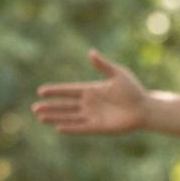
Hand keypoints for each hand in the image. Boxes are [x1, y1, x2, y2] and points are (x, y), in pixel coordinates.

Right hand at [33, 49, 148, 134]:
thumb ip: (103, 65)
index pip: (68, 91)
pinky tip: (58, 127)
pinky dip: (70, 127)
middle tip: (35, 108)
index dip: (55, 91)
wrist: (144, 108)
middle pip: (65, 105)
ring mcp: (93, 116)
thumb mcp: (118, 74)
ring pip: (69, 117)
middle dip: (50, 107)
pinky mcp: (99, 127)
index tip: (41, 91)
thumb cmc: (133, 90)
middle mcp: (89, 104)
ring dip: (56, 117)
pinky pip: (81, 128)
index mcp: (91, 90)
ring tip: (41, 117)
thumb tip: (91, 52)